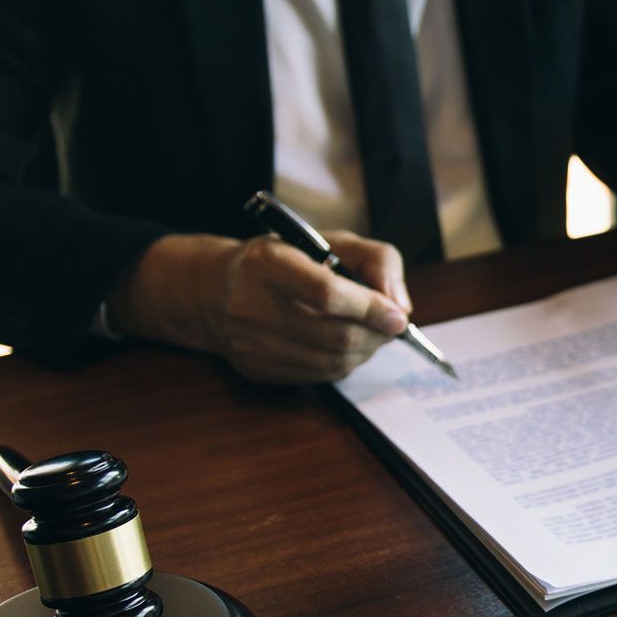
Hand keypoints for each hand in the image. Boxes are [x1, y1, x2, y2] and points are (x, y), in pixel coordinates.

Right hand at [108, 231, 410, 383]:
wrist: (217, 289)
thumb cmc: (286, 259)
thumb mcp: (329, 241)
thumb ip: (376, 260)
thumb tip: (399, 306)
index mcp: (267, 263)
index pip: (327, 293)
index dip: (371, 308)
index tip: (398, 316)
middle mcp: (251, 304)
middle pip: (334, 334)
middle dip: (375, 335)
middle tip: (391, 327)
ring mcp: (249, 343)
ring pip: (329, 361)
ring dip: (365, 352)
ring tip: (373, 335)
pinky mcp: (254, 369)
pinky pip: (316, 376)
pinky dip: (343, 364)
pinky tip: (347, 347)